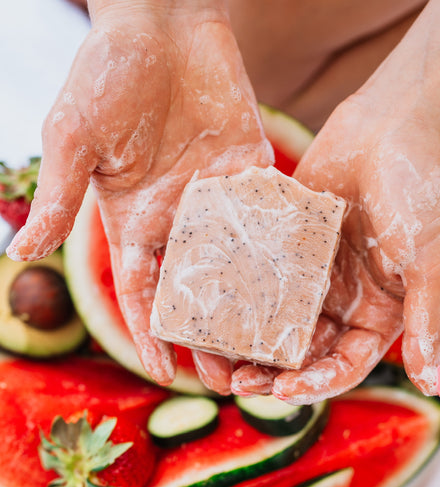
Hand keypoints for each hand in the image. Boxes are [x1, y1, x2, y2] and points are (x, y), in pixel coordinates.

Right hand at [7, 3, 272, 388]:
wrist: (163, 21)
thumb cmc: (108, 71)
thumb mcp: (75, 136)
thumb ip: (59, 194)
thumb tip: (19, 254)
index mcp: (134, 218)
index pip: (142, 290)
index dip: (150, 332)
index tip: (164, 373)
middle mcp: (177, 217)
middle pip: (196, 291)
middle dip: (208, 337)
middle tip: (229, 382)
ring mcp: (217, 198)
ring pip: (236, 267)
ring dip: (249, 310)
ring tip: (267, 353)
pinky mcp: (251, 173)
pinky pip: (268, 221)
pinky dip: (281, 256)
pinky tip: (298, 292)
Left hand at [231, 92, 439, 401]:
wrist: (394, 125)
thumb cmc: (424, 188)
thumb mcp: (433, 261)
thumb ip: (428, 322)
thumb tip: (433, 385)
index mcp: (379, 313)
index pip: (345, 365)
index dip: (316, 384)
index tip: (284, 390)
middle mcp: (343, 300)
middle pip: (304, 351)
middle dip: (273, 372)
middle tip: (239, 382)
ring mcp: (312, 273)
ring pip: (276, 320)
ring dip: (250, 341)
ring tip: (219, 355)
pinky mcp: (287, 245)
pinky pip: (261, 276)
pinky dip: (241, 293)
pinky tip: (215, 305)